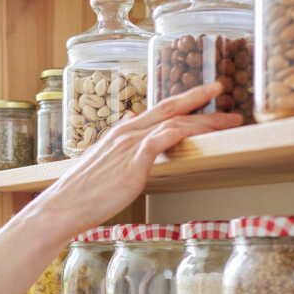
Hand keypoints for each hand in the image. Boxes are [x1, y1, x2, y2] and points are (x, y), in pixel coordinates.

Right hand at [31, 82, 242, 238]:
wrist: (63, 206)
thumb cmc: (81, 193)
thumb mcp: (102, 163)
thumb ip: (119, 144)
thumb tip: (132, 125)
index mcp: (120, 131)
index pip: (157, 110)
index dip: (181, 101)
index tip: (202, 96)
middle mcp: (127, 132)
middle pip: (170, 107)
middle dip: (199, 97)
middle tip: (222, 87)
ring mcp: (131, 144)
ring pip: (175, 122)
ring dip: (206, 119)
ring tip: (230, 119)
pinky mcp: (134, 161)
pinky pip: (165, 138)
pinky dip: (186, 130)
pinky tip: (205, 130)